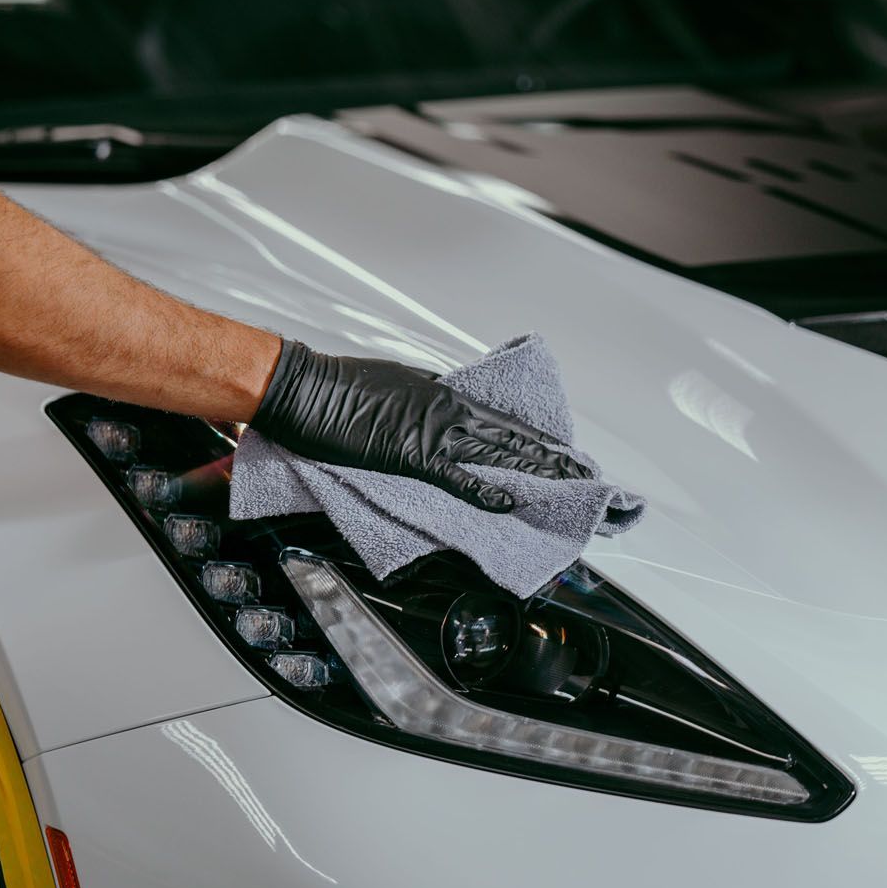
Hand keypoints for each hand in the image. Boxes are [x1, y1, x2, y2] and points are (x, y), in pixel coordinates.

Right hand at [250, 341, 589, 510]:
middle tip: (583, 473)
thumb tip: (444, 415)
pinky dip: (483, 490)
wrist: (303, 387)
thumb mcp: (394, 385)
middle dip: (550, 458)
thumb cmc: (339, 385)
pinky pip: (455, 475)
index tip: (562, 451)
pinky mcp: (409, 453)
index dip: (535, 438)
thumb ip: (424, 402)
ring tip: (566, 486)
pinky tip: (506, 502)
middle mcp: (446, 408)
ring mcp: (430, 431)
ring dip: (533, 472)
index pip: (502, 419)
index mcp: (442, 392)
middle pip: (510, 437)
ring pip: (495, 453)